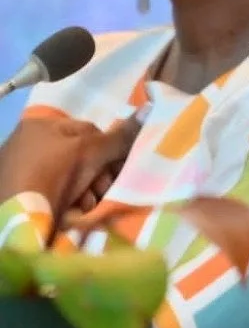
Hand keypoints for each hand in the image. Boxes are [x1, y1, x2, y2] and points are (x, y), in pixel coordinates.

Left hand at [0, 115, 140, 222]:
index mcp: (41, 125)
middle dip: (98, 176)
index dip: (109, 150)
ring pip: (72, 178)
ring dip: (86, 193)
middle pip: (82, 157)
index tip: (116, 169)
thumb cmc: (54, 174)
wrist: (19, 218)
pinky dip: (68, 203)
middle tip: (102, 191)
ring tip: (85, 205)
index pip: (90, 130)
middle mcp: (29, 144)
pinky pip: (55, 193)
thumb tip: (150, 109)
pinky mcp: (23, 194)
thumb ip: (120, 136)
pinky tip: (72, 213)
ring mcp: (23, 170)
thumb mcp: (91, 152)